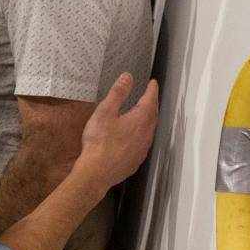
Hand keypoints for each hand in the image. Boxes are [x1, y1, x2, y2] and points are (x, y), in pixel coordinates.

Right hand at [76, 73, 159, 193]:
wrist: (97, 172)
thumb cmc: (99, 141)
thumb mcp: (105, 111)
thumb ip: (118, 93)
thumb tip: (128, 76)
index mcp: (140, 119)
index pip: (150, 100)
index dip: (152, 90)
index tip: (153, 83)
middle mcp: (145, 134)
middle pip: (153, 115)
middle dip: (152, 103)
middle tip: (150, 96)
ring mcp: (142, 149)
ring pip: (150, 130)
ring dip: (149, 119)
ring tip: (145, 113)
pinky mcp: (136, 160)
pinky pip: (144, 143)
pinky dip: (143, 134)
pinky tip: (136, 137)